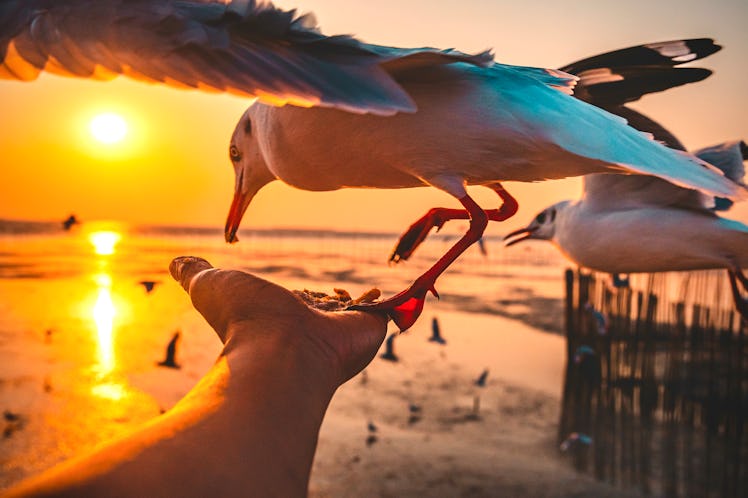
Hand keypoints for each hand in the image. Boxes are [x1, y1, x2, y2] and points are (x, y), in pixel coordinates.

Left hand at [169, 256, 387, 386]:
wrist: (281, 350)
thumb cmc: (243, 319)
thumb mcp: (210, 286)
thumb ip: (196, 274)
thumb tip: (175, 263)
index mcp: (279, 318)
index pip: (293, 307)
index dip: (296, 299)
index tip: (297, 294)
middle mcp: (310, 328)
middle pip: (324, 313)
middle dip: (328, 304)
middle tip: (335, 292)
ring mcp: (340, 332)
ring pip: (353, 314)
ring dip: (357, 304)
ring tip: (365, 292)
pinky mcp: (368, 330)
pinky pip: (384, 313)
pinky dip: (388, 303)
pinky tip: (383, 293)